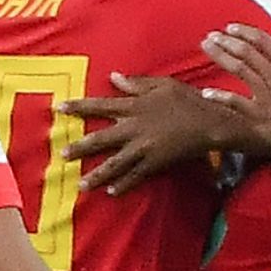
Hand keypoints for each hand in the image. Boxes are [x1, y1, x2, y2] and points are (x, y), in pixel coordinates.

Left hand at [58, 73, 228, 196]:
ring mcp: (144, 147)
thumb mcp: (163, 84)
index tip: (60, 108)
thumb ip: (136, 82)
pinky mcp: (155, 162)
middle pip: (101, 139)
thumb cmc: (188, 99)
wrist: (210, 122)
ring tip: (81, 185)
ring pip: (115, 163)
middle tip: (62, 155)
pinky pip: (136, 176)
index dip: (79, 107)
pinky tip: (111, 192)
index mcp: (134, 106)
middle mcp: (134, 127)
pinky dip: (123, 185)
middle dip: (80, 147)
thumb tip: (113, 77)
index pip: (100, 105)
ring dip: (97, 175)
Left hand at [201, 26, 270, 163]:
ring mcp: (267, 97)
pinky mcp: (260, 116)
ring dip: (221, 56)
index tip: (231, 27)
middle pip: (247, 52)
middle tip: (211, 35)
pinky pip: (237, 103)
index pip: (264, 41)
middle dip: (227, 40)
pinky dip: (221, 97)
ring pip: (240, 69)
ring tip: (206, 47)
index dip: (245, 32)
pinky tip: (206, 92)